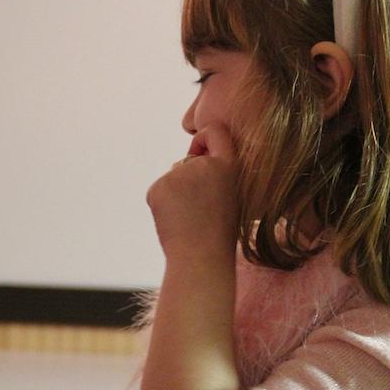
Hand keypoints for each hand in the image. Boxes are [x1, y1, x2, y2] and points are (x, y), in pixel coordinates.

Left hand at [146, 126, 240, 261]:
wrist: (201, 258)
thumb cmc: (220, 234)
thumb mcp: (232, 195)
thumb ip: (216, 173)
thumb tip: (190, 155)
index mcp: (227, 166)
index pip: (215, 131)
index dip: (206, 139)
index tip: (202, 151)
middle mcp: (202, 164)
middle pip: (189, 160)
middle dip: (190, 179)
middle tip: (200, 208)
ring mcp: (178, 174)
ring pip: (174, 178)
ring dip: (177, 194)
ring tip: (190, 218)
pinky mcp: (157, 187)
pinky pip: (159, 190)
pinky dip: (163, 204)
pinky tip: (175, 221)